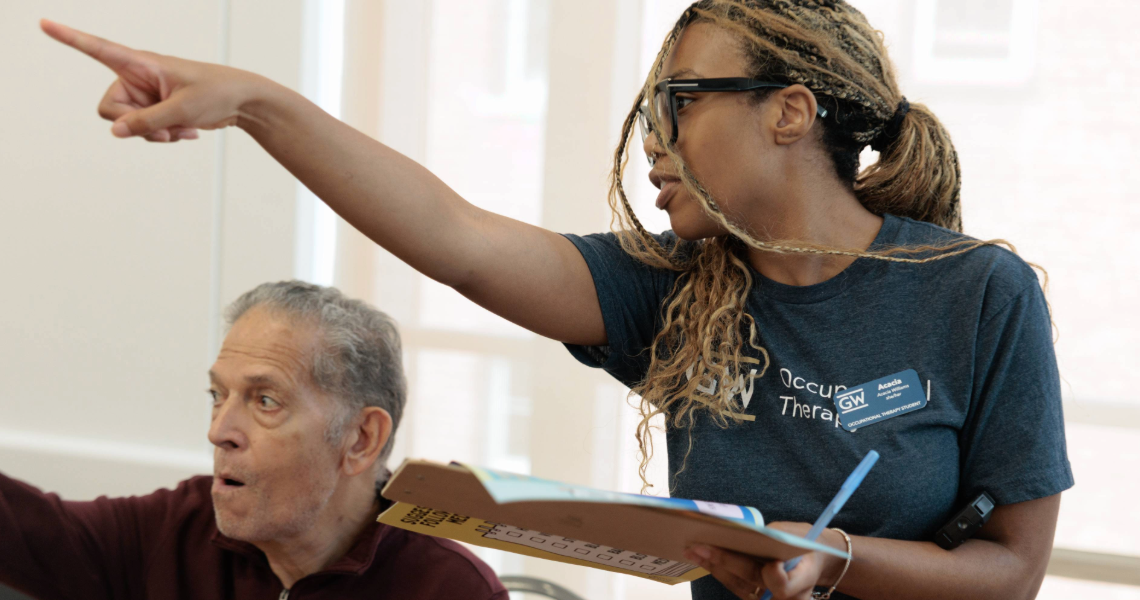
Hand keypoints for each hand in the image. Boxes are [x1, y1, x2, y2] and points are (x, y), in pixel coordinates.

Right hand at [40, 19, 263, 141]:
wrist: (243, 102)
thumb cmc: (218, 93)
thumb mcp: (182, 110)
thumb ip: (146, 122)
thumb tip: (115, 131)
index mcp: (141, 63)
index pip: (99, 48)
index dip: (70, 38)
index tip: (43, 23)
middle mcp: (138, 77)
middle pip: (110, 109)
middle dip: (134, 125)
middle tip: (164, 128)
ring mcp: (146, 95)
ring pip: (128, 125)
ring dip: (153, 133)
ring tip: (182, 128)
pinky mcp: (156, 110)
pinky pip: (144, 130)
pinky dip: (164, 135)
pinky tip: (188, 131)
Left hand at [683, 522, 843, 599]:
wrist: (810, 561)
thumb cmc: (802, 544)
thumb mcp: (797, 536)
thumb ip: (775, 539)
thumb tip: (738, 529)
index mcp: (803, 578)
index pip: (783, 584)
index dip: (775, 577)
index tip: (770, 566)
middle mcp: (787, 596)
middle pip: (752, 581)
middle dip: (725, 562)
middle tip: (701, 546)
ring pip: (738, 585)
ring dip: (714, 567)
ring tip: (694, 550)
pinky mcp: (756, 599)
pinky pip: (735, 586)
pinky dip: (719, 571)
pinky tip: (702, 558)